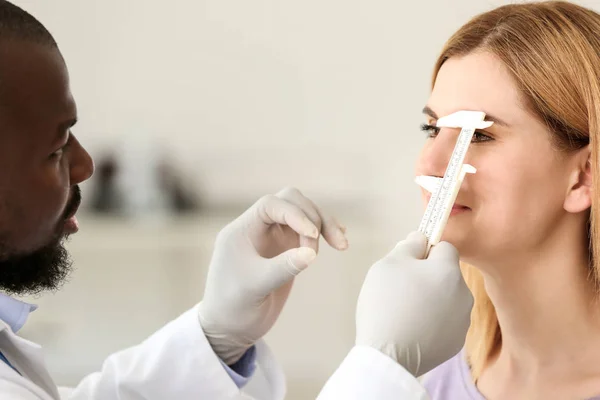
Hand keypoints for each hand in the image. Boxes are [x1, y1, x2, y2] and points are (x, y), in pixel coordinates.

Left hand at [198, 187, 347, 364]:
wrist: (230, 327)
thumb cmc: (233, 306)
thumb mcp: (255, 287)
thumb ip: (282, 267)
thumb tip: (312, 252)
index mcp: (242, 229)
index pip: (271, 205)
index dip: (295, 214)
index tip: (312, 235)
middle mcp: (258, 227)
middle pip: (291, 201)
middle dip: (312, 217)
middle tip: (316, 250)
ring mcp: (273, 237)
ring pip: (304, 214)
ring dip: (324, 225)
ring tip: (341, 245)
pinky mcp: (286, 249)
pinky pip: (309, 231)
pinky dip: (325, 233)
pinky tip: (340, 239)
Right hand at [355, 231, 472, 375]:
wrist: (387, 354)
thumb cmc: (386, 303)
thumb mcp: (389, 263)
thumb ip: (409, 245)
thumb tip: (421, 238)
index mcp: (449, 271)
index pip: (444, 248)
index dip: (425, 251)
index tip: (407, 263)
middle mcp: (464, 294)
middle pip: (446, 274)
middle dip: (428, 276)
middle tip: (401, 288)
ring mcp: (462, 321)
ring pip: (447, 298)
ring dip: (431, 299)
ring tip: (405, 311)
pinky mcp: (455, 343)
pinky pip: (444, 322)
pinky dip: (432, 322)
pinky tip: (411, 328)